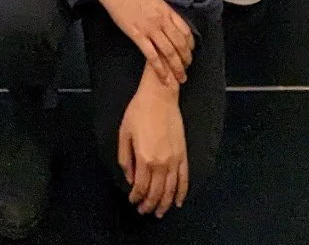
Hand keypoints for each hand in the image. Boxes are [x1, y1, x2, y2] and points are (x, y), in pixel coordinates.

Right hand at [92, 0, 193, 86]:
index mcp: (168, 12)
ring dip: (177, 68)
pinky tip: (163, 77)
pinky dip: (160, 68)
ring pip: (169, 52)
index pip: (186, 31)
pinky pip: (152, 55)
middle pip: (180, 44)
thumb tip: (173, 26)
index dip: (190, 45)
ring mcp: (150, 29)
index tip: (190, 53)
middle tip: (187, 70)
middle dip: (186, 60)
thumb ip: (166, 14)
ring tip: (179, 78)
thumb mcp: (156, 1)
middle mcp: (162, 21)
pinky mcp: (138, 36)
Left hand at [118, 76, 187, 217]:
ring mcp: (174, 160)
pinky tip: (178, 202)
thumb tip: (130, 179)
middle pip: (155, 192)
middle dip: (148, 204)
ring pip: (170, 190)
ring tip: (159, 212)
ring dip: (164, 204)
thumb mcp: (124, 134)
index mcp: (144, 158)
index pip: (140, 187)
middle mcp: (161, 163)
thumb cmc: (138, 112)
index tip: (132, 201)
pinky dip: (182, 193)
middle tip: (143, 211)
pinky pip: (184, 179)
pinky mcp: (183, 155)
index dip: (136, 197)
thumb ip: (125, 159)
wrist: (160, 97)